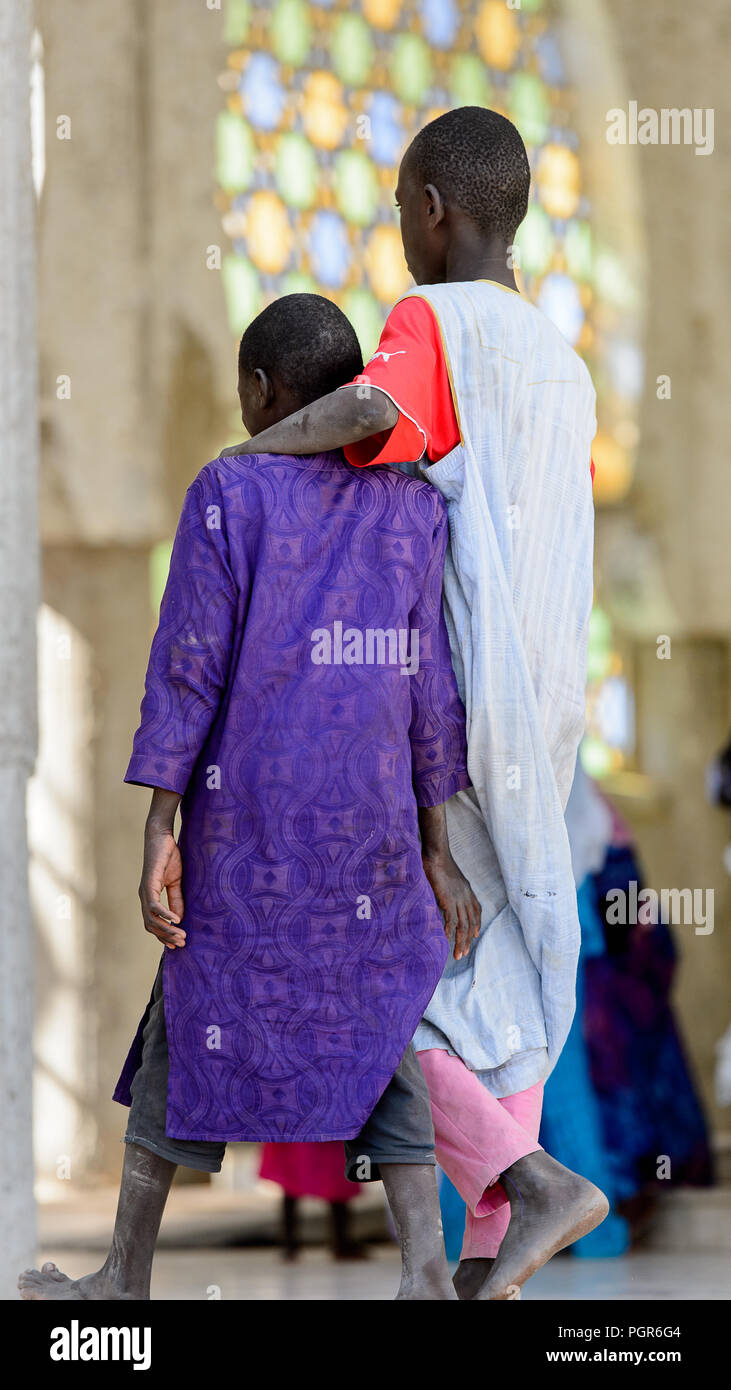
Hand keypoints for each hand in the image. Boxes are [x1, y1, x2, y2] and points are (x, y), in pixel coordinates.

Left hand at [139, 827, 185, 948]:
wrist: (161, 837)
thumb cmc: (168, 857)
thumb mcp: (175, 881)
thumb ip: (176, 899)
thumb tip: (179, 918)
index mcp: (149, 897)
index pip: (153, 923)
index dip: (163, 935)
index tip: (176, 944)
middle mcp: (144, 896)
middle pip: (151, 925)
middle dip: (166, 936)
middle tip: (182, 943)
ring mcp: (145, 891)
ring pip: (152, 919)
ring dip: (167, 929)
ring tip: (181, 935)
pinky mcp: (149, 883)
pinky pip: (154, 905)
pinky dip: (165, 914)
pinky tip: (177, 920)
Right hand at [422, 851, 481, 960]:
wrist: (436, 853)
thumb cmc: (437, 860)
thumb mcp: (447, 876)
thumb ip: (447, 887)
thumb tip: (441, 894)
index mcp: (467, 890)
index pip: (476, 910)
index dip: (476, 924)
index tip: (474, 935)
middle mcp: (466, 896)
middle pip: (470, 922)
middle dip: (468, 940)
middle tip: (464, 953)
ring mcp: (458, 899)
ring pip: (463, 925)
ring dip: (461, 942)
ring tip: (458, 955)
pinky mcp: (448, 900)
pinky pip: (451, 921)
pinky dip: (450, 933)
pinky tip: (447, 942)